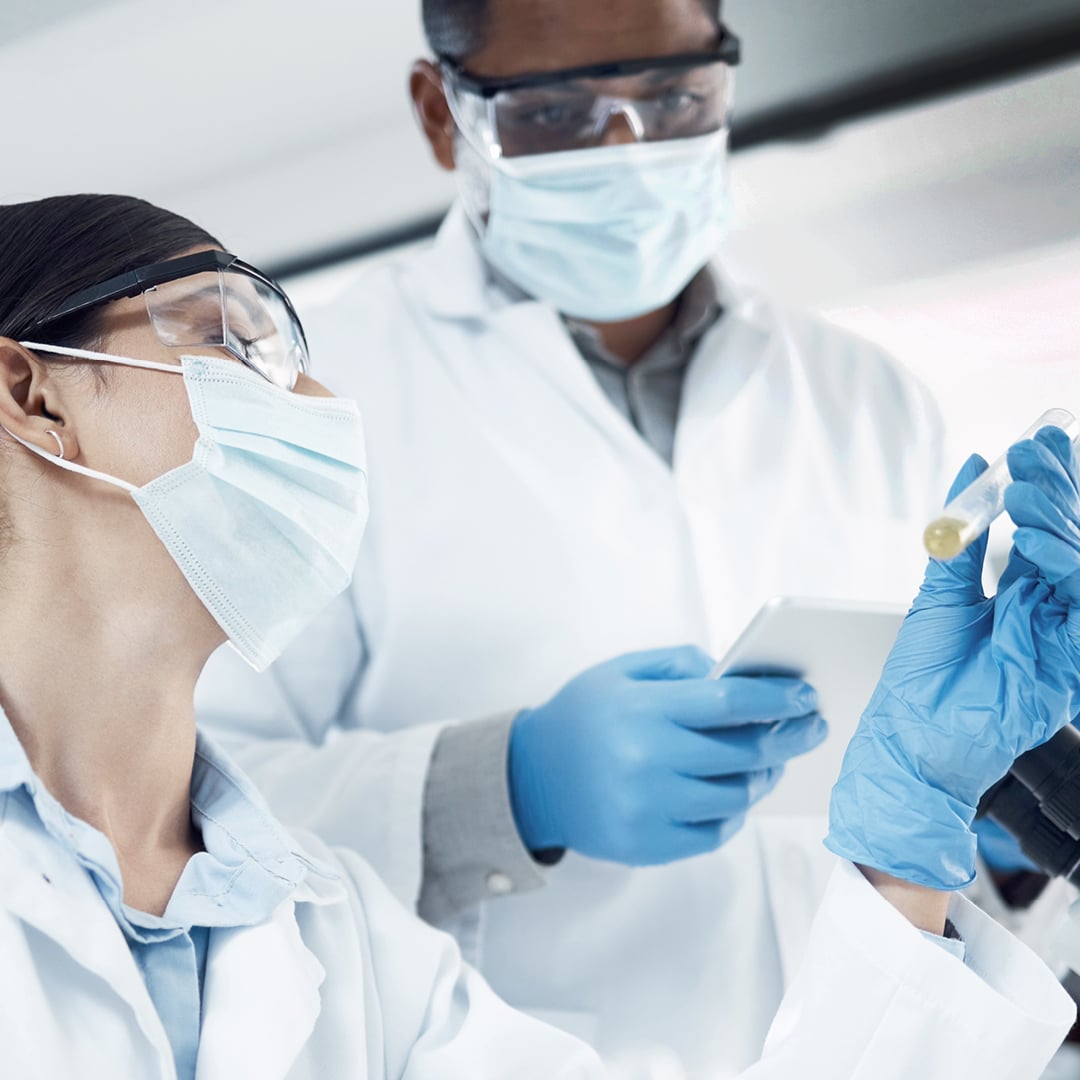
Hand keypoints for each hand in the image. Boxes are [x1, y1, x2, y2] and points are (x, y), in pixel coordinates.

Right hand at [508, 645, 824, 864]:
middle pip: (744, 750)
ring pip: (737, 794)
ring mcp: (648, 808)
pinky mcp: (648, 845)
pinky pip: (715, 830)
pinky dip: (734, 809)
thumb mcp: (621, 672)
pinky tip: (734, 789)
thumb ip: (679, 663)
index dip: (778, 697)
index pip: (729, 701)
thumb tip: (738, 674)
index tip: (807, 695)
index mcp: (641, 709)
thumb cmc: (585, 715)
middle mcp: (647, 760)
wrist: (532, 779)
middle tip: (812, 726)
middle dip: (790, 735)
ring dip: (765, 774)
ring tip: (772, 758)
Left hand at [827, 428, 1079, 889]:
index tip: (1036, 441)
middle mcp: (1045, 608)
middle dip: (1057, 490)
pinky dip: (1062, 567)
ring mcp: (1058, 633)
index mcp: (1018, 590)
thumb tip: (969, 467)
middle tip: (1035, 451)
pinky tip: (1036, 541)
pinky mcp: (1065, 661)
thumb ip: (963, 536)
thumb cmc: (920, 673)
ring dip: (1058, 521)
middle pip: (1068, 537)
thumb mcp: (941, 591)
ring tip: (1025, 491)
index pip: (1045, 525)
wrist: (911, 737)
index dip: (1047, 483)